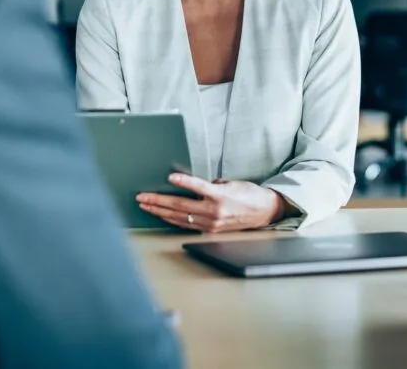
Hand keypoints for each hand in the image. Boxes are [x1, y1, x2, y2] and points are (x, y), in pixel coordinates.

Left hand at [136, 173, 285, 232]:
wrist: (264, 211)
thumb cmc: (249, 194)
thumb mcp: (230, 183)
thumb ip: (210, 185)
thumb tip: (193, 187)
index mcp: (220, 196)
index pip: (198, 187)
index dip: (184, 182)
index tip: (170, 177)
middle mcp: (214, 211)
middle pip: (180, 205)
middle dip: (158, 201)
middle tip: (142, 196)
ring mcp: (210, 222)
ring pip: (179, 216)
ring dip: (160, 211)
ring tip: (145, 206)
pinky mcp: (210, 229)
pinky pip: (185, 224)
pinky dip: (171, 219)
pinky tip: (161, 215)